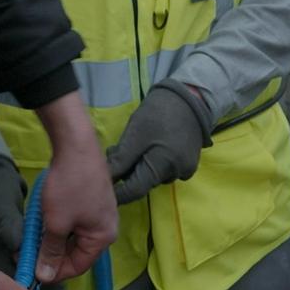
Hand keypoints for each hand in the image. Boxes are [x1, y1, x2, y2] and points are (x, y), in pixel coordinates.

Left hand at [33, 91, 117, 283]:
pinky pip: (74, 220)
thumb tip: (44, 276)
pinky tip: (43, 218)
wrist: (76, 144)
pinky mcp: (91, 197)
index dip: (54, 272)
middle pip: (77, 251)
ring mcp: (100, 211)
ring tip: (33, 235)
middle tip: (28, 253)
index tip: (32, 271)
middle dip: (52, 253)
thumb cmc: (69, 185)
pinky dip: (58, 223)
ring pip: (73, 235)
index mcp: (103, 237)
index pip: (78, 266)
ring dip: (53, 237)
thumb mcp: (56, 223)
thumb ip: (51, 252)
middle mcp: (106, 226)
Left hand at [106, 80, 212, 205]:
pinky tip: (150, 146)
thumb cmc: (158, 113)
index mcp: (163, 167)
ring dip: (140, 166)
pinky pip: (165, 169)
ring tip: (132, 145)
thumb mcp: (135, 134)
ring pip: (154, 176)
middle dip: (127, 172)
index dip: (116, 193)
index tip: (100, 187)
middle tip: (114, 152)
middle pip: (144, 182)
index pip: (134, 191)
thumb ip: (120, 161)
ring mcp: (185, 170)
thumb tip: (103, 180)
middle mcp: (177, 174)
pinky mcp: (188, 164)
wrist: (188, 97)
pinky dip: (153, 162)